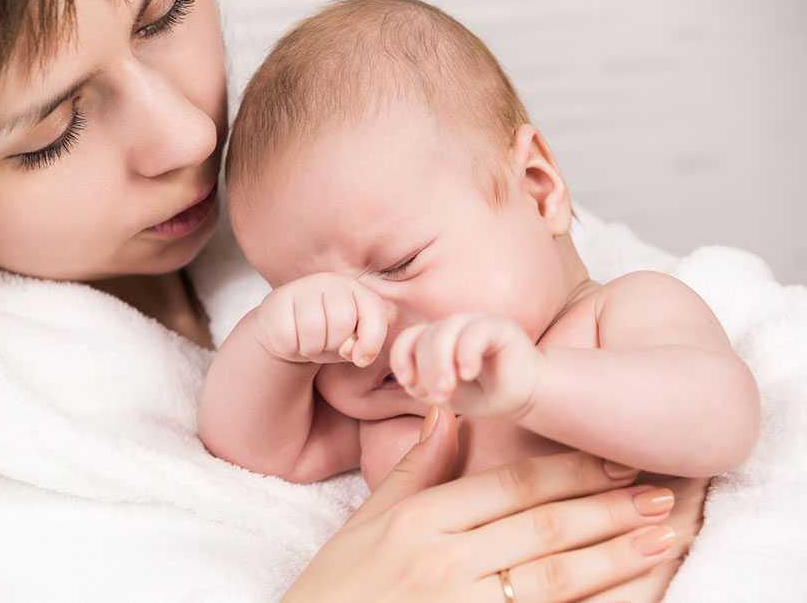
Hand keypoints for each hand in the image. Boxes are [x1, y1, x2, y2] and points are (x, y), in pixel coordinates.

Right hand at [254, 273, 392, 366]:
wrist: (287, 332)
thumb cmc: (327, 338)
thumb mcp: (352, 343)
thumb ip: (365, 345)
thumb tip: (354, 353)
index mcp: (356, 289)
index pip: (374, 313)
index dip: (371, 343)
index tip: (360, 359)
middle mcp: (331, 281)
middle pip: (342, 322)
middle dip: (334, 344)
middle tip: (325, 345)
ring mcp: (302, 287)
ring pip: (314, 330)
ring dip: (312, 349)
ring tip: (308, 343)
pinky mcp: (277, 300)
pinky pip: (289, 337)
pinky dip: (291, 349)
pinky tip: (291, 339)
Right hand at [284, 409, 680, 602]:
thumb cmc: (335, 589)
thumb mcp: (367, 522)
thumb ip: (415, 469)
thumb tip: (448, 412)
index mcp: (421, 521)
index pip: (511, 487)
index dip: (570, 473)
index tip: (614, 462)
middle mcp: (445, 561)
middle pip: (542, 526)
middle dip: (607, 509)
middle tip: (660, 494)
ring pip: (553, 576)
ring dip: (613, 556)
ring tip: (660, 537)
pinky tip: (622, 594)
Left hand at [390, 313, 541, 416]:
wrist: (525, 396)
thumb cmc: (483, 394)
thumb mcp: (447, 395)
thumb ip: (424, 385)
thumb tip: (410, 380)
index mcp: (435, 340)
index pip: (407, 340)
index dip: (402, 359)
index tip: (408, 382)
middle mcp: (452, 327)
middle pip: (424, 337)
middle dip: (425, 369)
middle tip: (436, 396)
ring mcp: (474, 323)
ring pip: (445, 331)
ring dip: (440, 363)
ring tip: (448, 391)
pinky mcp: (499, 326)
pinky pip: (475, 332)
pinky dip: (466, 354)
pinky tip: (468, 374)